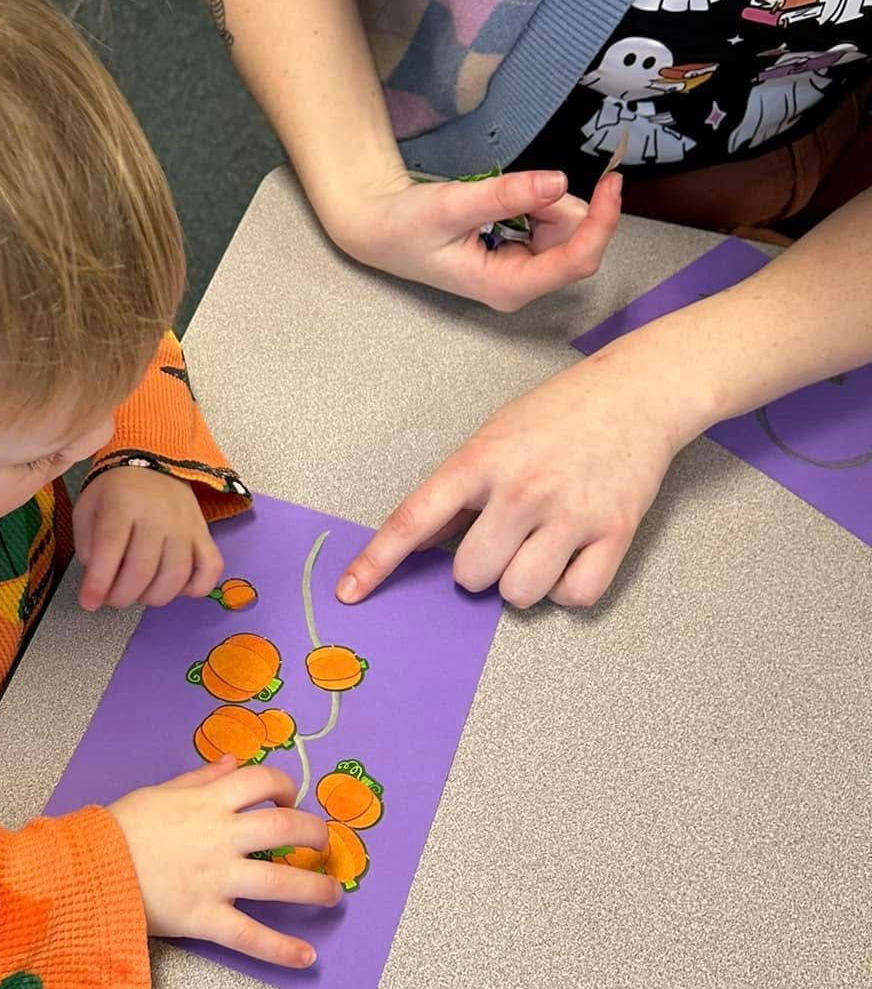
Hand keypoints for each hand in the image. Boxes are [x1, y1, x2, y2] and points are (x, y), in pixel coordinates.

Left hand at [74, 467, 222, 610]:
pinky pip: (211, 568)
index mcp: (122, 504)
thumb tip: (100, 581)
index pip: (110, 548)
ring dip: (153, 597)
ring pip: (176, 575)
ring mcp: (186, 525)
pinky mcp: (204, 534)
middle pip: (142, 569)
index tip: (88, 603)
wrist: (154, 463)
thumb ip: (87, 545)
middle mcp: (158, 515)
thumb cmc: (115, 492)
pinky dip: (196, 588)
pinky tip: (175, 588)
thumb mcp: (88, 509)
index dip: (98, 583)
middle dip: (122, 596)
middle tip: (111, 598)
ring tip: (138, 593)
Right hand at [111, 759, 338, 968]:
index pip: (262, 782)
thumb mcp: (159, 792)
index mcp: (208, 802)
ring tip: (333, 895)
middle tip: (324, 845)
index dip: (285, 787)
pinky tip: (307, 956)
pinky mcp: (206, 917)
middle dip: (314, 834)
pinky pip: (250, 935)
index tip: (291, 799)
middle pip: (285, 827)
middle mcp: (221, 837)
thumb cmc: (120, 829)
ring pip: (279, 880)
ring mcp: (217, 878)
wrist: (89, 869)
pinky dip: (281, 949)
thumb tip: (233, 761)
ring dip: (314, 888)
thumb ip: (200, 778)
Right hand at [334, 168, 622, 313]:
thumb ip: (505, 195)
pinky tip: (503, 207)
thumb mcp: (451, 206)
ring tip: (497, 201)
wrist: (381, 230)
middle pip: (575, 240)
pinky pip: (552, 223)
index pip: (576, 260)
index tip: (612, 182)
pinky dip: (539, 204)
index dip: (602, 222)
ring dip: (544, 203)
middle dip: (556, 206)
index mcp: (508, 285)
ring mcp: (525, 271)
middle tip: (510, 190)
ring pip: (567, 229)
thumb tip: (558, 182)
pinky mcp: (523, 255)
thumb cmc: (407, 226)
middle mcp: (524, 284)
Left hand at [334, 345, 686, 609]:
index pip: (414, 520)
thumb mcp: (494, 438)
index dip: (377, 562)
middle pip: (471, 575)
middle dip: (480, 567)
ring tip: (540, 545)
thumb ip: (459, 492)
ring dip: (523, 582)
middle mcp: (521, 489)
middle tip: (503, 537)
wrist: (638, 392)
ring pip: (519, 593)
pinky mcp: (614, 532)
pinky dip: (568, 589)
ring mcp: (569, 513)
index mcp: (481, 461)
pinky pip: (574, 596)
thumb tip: (419, 542)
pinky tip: (572, 556)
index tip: (350, 593)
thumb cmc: (559, 414)